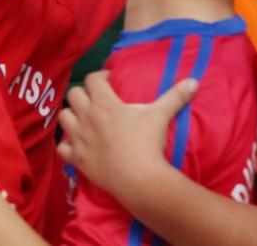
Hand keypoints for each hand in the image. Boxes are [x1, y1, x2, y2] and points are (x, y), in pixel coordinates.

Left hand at [57, 71, 197, 202]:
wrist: (138, 179)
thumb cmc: (147, 143)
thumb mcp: (160, 116)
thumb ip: (175, 96)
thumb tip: (194, 81)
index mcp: (105, 103)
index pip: (92, 79)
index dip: (100, 76)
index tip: (109, 80)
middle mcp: (87, 117)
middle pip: (74, 94)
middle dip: (83, 94)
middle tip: (96, 100)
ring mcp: (79, 138)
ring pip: (63, 117)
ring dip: (71, 116)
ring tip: (83, 120)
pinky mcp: (76, 159)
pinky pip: (62, 147)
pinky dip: (67, 145)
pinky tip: (76, 146)